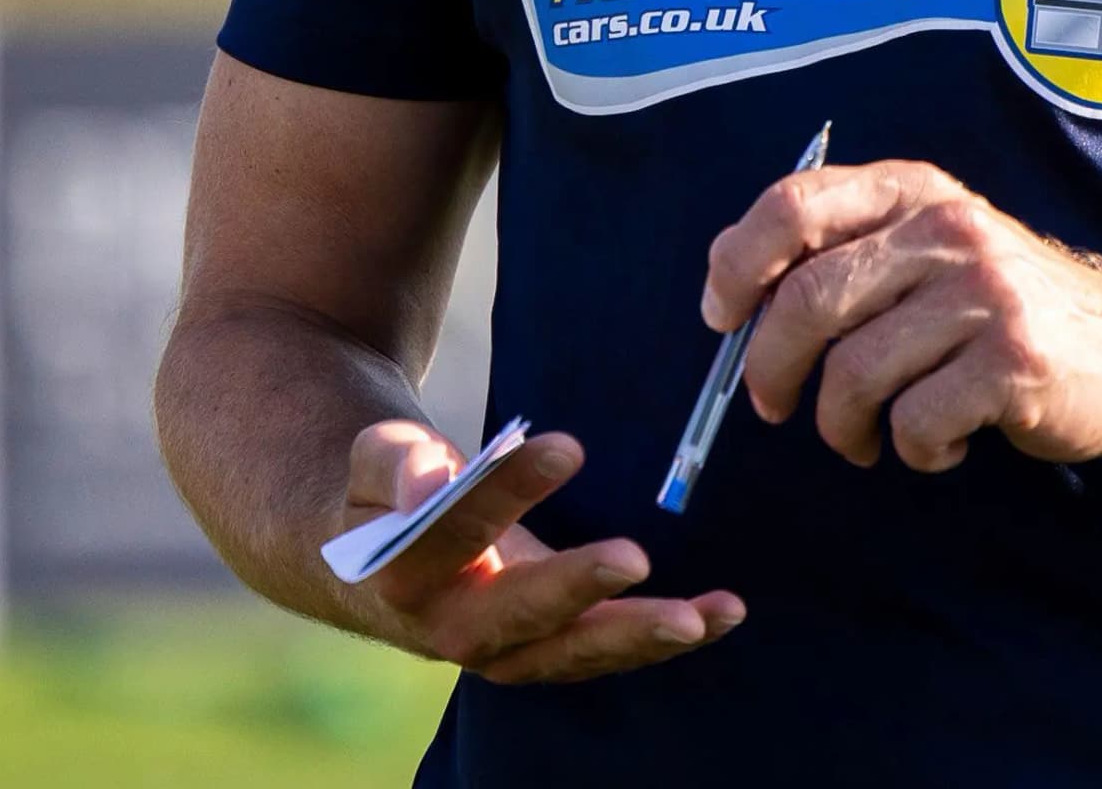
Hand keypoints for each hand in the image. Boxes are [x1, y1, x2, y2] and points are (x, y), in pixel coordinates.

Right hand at [332, 423, 743, 683]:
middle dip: (579, 588)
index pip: (458, 530)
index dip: (509, 490)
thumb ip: (401, 464)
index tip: (568, 447)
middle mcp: (453, 628)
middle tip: (635, 557)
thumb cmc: (392, 491)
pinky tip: (720, 614)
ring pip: (574, 652)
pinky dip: (662, 638)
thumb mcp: (381, 456)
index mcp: (403, 573)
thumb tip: (430, 482)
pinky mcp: (548, 652)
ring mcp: (505, 651)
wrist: (384, 561)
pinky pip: (605, 653)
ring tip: (704, 615)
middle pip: (521, 614)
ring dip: (640, 634)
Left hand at [702, 160, 1101, 471]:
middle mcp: (947, 228)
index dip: (738, 264)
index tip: (720, 316)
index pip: (793, 205)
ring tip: (861, 437)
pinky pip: (916, 421)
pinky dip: (909, 450)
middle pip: (809, 298)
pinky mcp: (1013, 362)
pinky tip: (933, 446)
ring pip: (856, 372)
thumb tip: (727, 280)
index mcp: (912, 189)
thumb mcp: (927, 244)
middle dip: (770, 366)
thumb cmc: (997, 304)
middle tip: (773, 406)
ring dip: (841, 424)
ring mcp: (985, 293)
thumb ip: (842, 246)